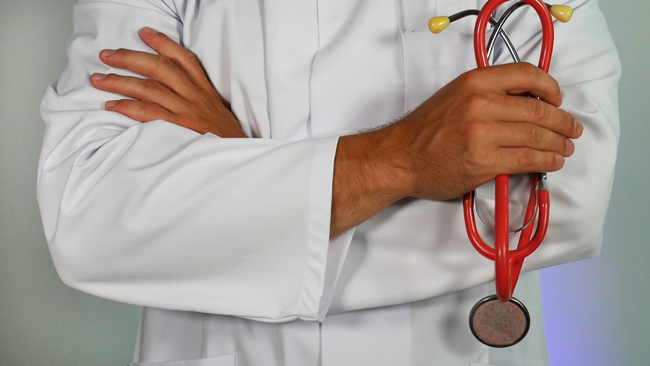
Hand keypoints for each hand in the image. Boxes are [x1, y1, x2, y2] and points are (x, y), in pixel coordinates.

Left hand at [90, 27, 245, 137]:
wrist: (237, 158)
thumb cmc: (225, 140)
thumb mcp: (218, 113)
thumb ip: (199, 100)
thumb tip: (173, 92)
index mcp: (205, 91)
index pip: (184, 59)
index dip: (163, 43)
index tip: (144, 33)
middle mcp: (195, 97)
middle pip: (160, 68)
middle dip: (130, 58)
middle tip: (107, 55)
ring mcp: (186, 112)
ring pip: (149, 88)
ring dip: (120, 81)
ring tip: (98, 79)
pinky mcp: (178, 129)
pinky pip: (148, 113)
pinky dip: (127, 107)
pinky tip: (112, 105)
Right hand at [390, 62, 581, 199]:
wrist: (400, 157)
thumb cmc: (425, 130)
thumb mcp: (454, 95)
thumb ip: (488, 93)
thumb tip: (526, 102)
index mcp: (475, 82)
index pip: (527, 74)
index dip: (550, 87)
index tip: (557, 99)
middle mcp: (480, 104)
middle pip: (538, 109)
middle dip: (563, 121)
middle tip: (572, 129)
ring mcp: (483, 134)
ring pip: (537, 136)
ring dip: (558, 143)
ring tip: (566, 147)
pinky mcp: (484, 161)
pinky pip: (527, 159)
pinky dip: (546, 161)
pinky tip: (552, 161)